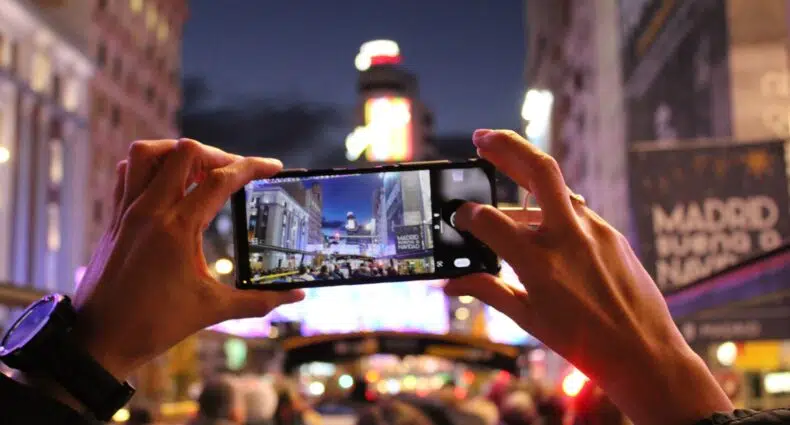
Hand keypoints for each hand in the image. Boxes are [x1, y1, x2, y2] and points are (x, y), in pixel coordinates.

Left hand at [71, 139, 303, 379]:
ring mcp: (127, 211)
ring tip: (199, 170)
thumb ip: (259, 301)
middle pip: (185, 153)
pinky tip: (168, 183)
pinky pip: (127, 173)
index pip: (220, 180)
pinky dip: (149, 167)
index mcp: (178, 228)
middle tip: (235, 173)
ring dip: (178, 153)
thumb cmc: (154, 325)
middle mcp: (150, 211)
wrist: (100, 340)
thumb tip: (297, 299)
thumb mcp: (213, 311)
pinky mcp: (114, 219)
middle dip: (217, 155)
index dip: (252, 167)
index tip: (273, 167)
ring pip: (148, 153)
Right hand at [444, 130, 730, 424]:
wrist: (644, 354)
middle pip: (538, 170)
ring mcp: (595, 231)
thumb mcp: (528, 318)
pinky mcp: (613, 234)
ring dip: (526, 186)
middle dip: (506, 145)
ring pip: (556, 192)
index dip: (468, 215)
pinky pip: (576, 212)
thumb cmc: (582, 342)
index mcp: (540, 264)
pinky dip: (554, 213)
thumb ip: (487, 291)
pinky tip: (544, 226)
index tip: (460, 216)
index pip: (491, 220)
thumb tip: (451, 284)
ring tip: (504, 192)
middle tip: (481, 137)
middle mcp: (569, 239)